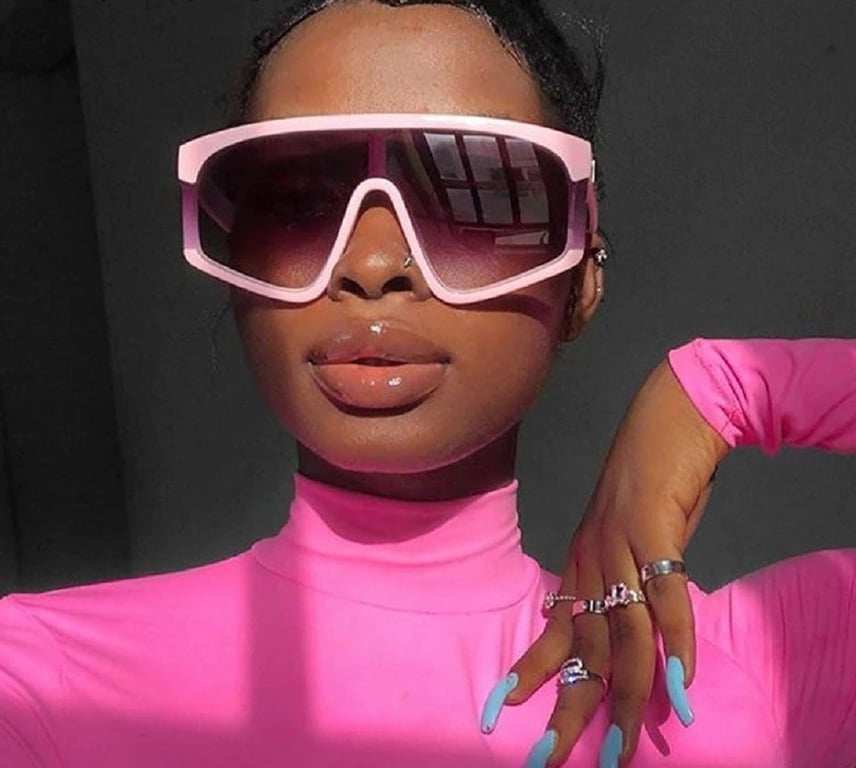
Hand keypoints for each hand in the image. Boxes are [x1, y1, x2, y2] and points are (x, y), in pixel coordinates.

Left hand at [480, 359, 729, 766]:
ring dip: (624, 695)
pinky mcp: (653, 529)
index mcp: (582, 562)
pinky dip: (677, 644)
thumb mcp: (634, 539)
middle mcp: (591, 559)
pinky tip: (680, 684)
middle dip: (568, 706)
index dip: (532, 668)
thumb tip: (642, 631)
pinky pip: (667, 598)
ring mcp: (619, 545)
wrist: (670, 418)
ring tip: (618, 749)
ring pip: (622, 633)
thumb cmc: (653, 482)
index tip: (506, 706)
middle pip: (580, 644)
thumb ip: (632, 583)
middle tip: (549, 757)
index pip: (555, 627)